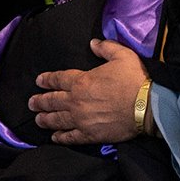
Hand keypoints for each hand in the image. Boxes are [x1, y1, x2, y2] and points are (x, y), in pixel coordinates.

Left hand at [28, 38, 146, 144]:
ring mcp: (81, 119)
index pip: (59, 79)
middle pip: (53, 101)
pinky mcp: (90, 135)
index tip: (39, 81)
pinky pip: (70, 137)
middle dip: (40, 101)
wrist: (147, 106)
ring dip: (45, 119)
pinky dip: (61, 137)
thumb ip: (106, 48)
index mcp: (82, 81)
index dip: (47, 80)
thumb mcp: (122, 55)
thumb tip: (93, 43)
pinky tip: (55, 137)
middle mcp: (76, 101)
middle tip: (31, 103)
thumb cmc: (135, 80)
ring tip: (38, 119)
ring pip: (57, 120)